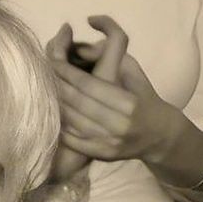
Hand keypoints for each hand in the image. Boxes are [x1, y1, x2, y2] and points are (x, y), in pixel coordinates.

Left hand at [45, 16, 129, 180]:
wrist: (160, 135)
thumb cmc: (144, 97)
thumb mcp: (134, 72)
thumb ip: (112, 55)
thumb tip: (82, 46)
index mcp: (128, 102)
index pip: (88, 85)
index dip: (67, 72)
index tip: (52, 61)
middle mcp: (119, 123)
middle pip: (77, 103)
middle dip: (57, 87)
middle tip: (42, 75)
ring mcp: (110, 142)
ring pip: (73, 122)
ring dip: (56, 106)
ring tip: (43, 93)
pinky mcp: (103, 155)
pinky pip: (75, 141)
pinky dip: (62, 127)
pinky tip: (53, 115)